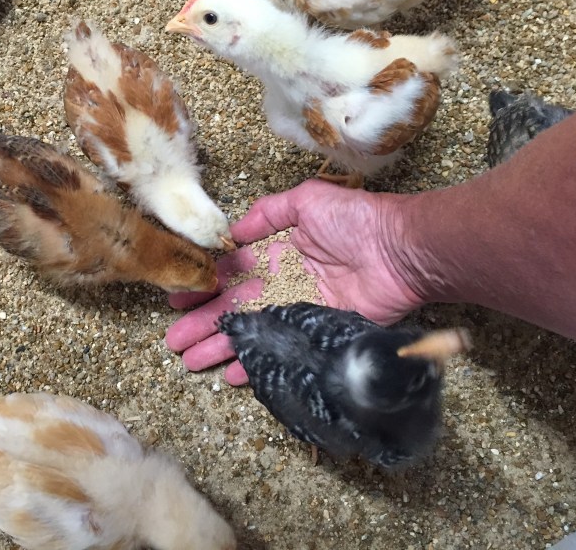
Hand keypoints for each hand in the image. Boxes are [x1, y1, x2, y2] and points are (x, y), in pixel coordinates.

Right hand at [165, 179, 424, 384]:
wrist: (401, 251)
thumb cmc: (355, 221)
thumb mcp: (306, 202)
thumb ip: (267, 214)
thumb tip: (231, 234)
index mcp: (277, 253)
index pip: (232, 273)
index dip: (205, 285)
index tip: (178, 297)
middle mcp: (282, 284)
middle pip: (234, 307)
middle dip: (202, 322)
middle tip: (174, 341)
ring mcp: (298, 312)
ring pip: (251, 332)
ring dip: (220, 345)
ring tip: (190, 360)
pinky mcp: (317, 334)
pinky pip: (281, 353)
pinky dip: (256, 365)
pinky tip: (232, 374)